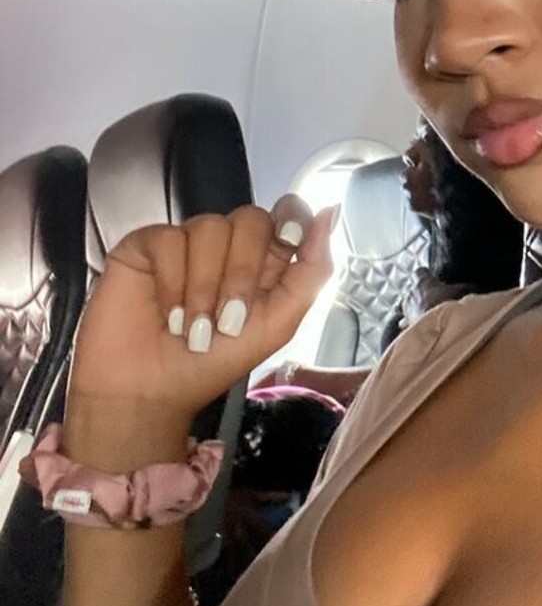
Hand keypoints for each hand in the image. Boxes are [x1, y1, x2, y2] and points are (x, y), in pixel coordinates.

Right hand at [68, 196, 336, 424]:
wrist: (151, 395)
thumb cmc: (213, 365)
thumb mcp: (277, 325)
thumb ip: (311, 271)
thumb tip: (330, 211)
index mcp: (265, 260)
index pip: (287, 212)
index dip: (291, 217)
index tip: (288, 241)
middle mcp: (228, 245)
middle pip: (251, 218)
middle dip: (242, 273)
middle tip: (227, 321)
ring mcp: (187, 242)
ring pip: (209, 226)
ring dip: (205, 286)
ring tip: (193, 329)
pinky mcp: (147, 245)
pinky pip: (169, 238)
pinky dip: (172, 282)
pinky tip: (166, 315)